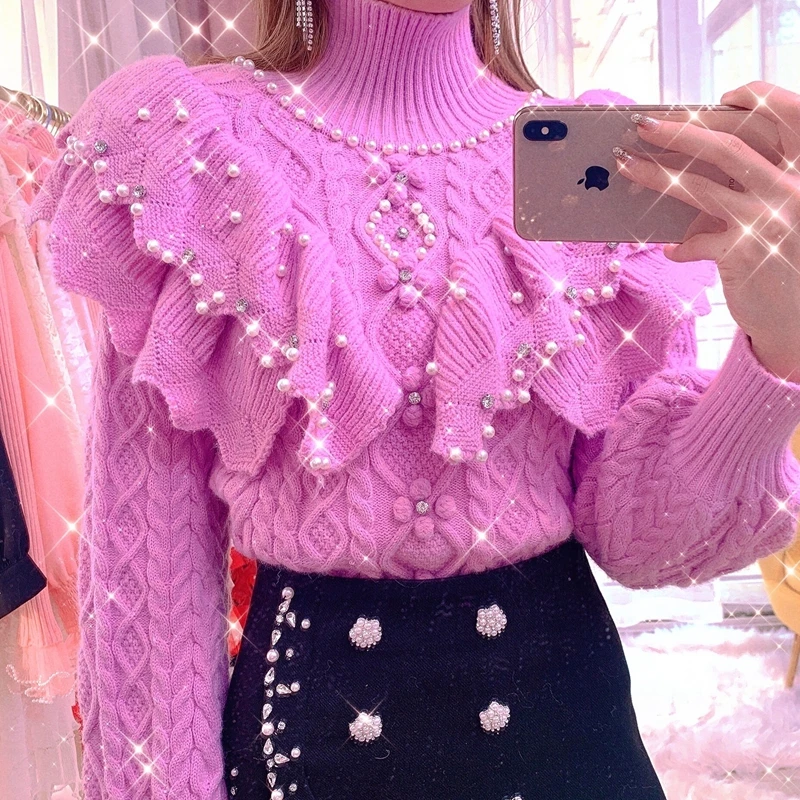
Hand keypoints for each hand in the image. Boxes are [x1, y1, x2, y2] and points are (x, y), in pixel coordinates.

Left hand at [613, 82, 799, 377]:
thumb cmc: (793, 259)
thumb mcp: (791, 212)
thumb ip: (764, 184)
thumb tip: (704, 160)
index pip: (791, 115)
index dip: (759, 97)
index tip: (725, 95)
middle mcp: (795, 189)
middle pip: (728, 147)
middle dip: (680, 132)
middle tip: (644, 125)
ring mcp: (768, 220)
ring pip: (698, 188)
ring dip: (654, 176)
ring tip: (626, 166)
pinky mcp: (742, 253)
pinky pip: (694, 241)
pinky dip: (680, 246)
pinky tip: (673, 251)